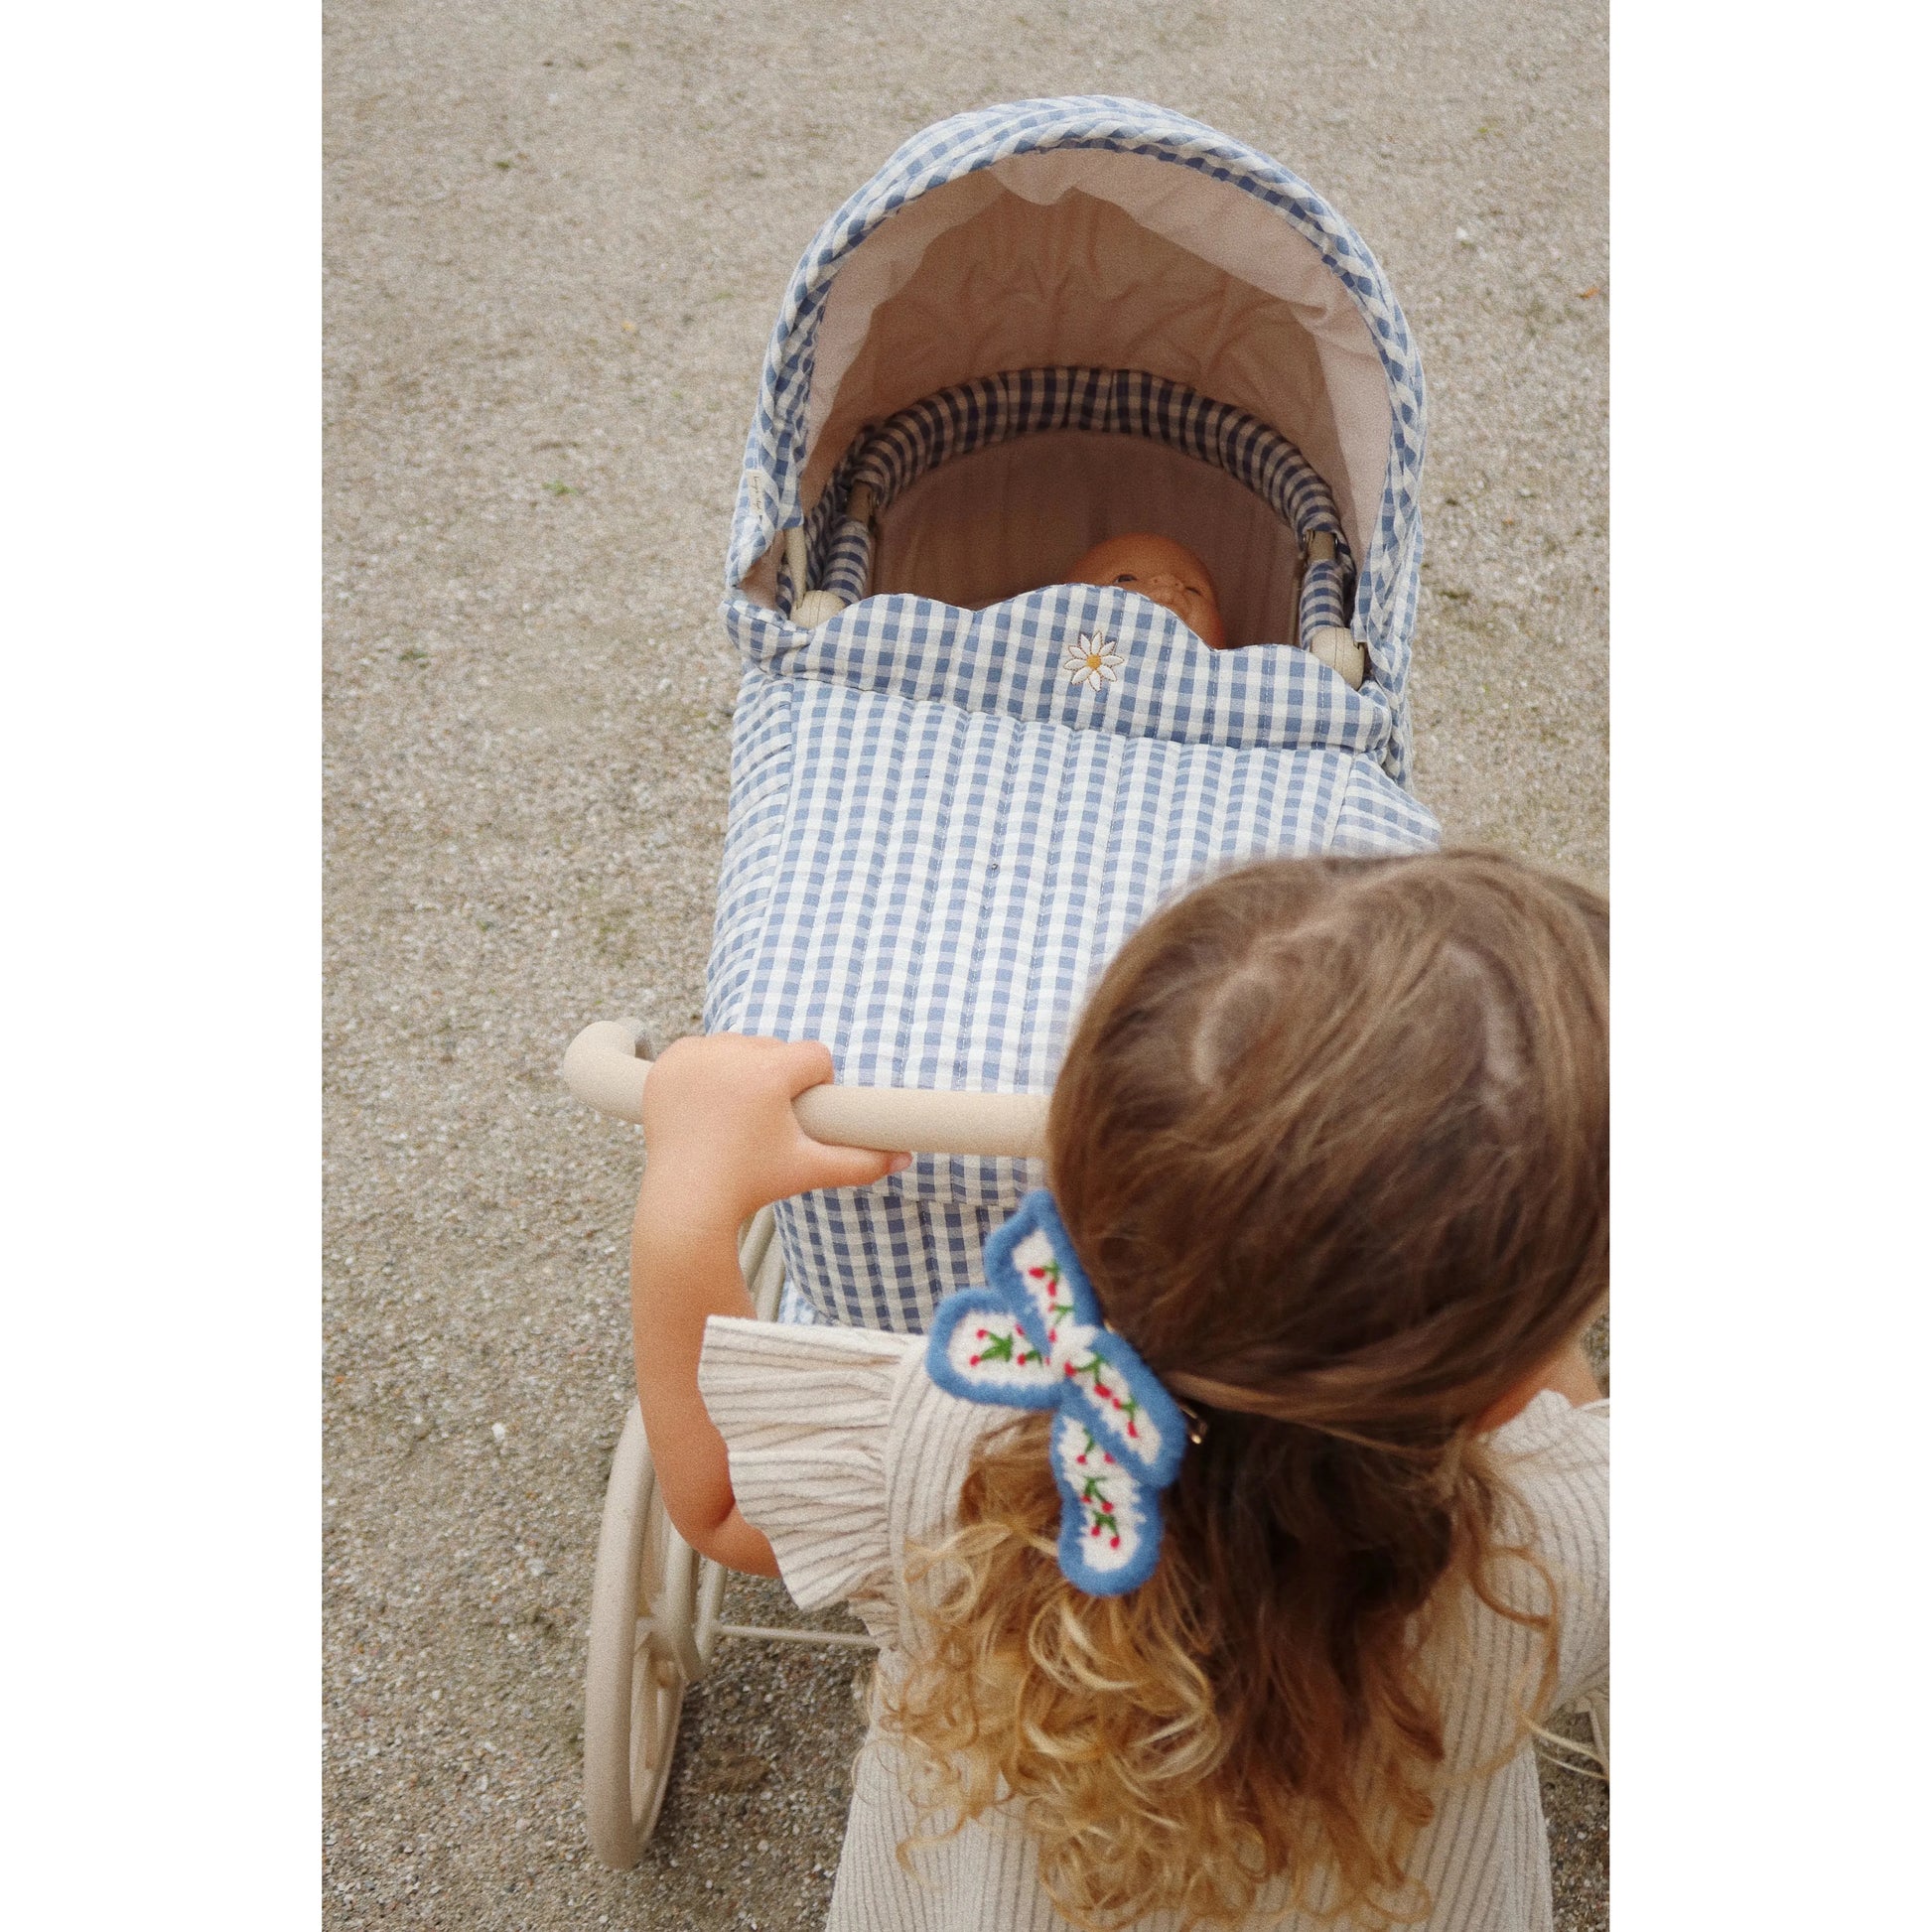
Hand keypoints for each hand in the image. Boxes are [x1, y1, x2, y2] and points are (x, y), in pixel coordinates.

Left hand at [638, 1033, 907, 1236]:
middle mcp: (729, 1055)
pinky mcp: (669, 1063)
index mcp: (768, 1073)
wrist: (687, 1202)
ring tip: (738, 1114)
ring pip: (740, 1046)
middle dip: (777, 1078)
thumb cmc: (751, 1185)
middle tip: (765, 1121)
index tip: (800, 1113)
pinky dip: (709, 1068)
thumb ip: (861, 1162)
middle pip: (776, 1049)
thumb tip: (905, 1159)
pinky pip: (703, 1050)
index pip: (813, 1055)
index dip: (815, 1085)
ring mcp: (695, 1057)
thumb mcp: (809, 1170)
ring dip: (745, 1069)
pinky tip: (710, 1101)